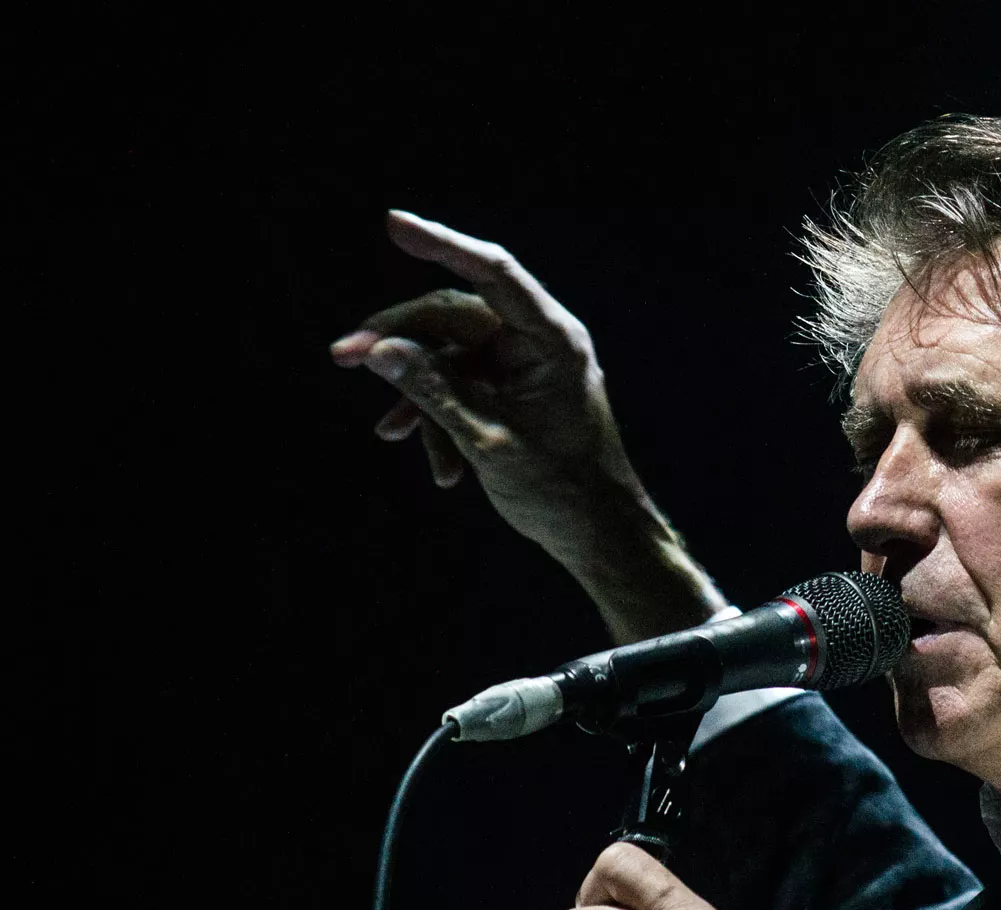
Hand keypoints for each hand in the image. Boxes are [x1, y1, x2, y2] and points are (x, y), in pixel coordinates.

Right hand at [331, 212, 724, 639]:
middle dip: (400, 342)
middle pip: (453, 317)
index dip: (442, 243)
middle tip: (342, 358)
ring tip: (390, 435)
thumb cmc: (560, 492)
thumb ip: (432, 392)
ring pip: (449, 356)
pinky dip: (440, 417)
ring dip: (418, 395)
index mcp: (552, 341)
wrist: (598, 535)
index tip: (394, 222)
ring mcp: (525, 365)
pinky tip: (434, 464)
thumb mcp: (486, 442)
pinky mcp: (513, 390)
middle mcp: (540, 342)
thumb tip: (378, 350)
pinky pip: (461, 385)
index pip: (493, 273)